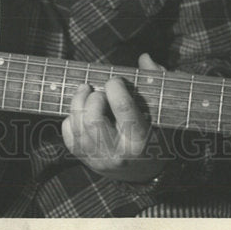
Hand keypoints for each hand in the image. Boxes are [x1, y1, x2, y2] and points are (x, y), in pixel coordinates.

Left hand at [62, 53, 168, 182]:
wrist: (144, 171)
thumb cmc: (155, 132)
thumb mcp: (161, 110)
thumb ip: (155, 81)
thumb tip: (144, 58)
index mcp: (140, 140)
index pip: (123, 108)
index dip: (115, 87)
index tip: (115, 81)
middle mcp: (118, 154)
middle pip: (93, 119)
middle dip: (93, 97)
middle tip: (99, 91)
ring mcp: (98, 158)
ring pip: (78, 125)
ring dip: (78, 102)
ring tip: (86, 92)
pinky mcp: (84, 159)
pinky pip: (69, 134)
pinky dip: (71, 117)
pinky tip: (81, 111)